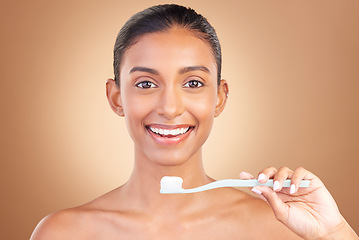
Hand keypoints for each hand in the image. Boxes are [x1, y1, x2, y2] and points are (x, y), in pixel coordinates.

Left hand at [239, 167, 357, 239]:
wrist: (323, 229)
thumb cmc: (302, 224)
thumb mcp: (282, 213)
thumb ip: (270, 199)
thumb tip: (256, 187)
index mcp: (276, 195)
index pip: (261, 183)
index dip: (252, 178)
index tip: (242, 176)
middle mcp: (285, 187)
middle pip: (271, 173)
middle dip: (264, 173)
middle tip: (260, 179)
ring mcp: (296, 182)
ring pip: (283, 170)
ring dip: (278, 177)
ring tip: (279, 189)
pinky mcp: (309, 180)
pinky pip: (299, 172)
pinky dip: (294, 178)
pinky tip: (294, 189)